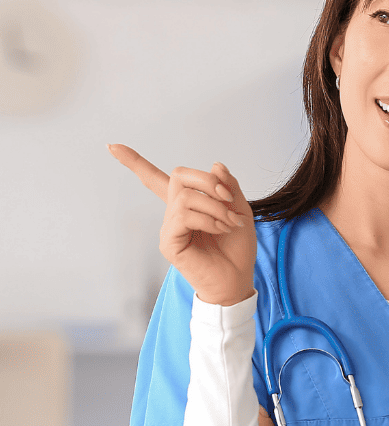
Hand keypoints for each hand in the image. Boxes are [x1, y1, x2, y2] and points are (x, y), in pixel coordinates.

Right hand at [107, 143, 256, 305]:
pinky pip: (184, 217)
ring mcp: (168, 228)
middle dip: (207, 181)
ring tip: (229, 222)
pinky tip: (220, 229)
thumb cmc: (237, 248)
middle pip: (177, 176)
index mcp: (186, 205)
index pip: (155, 179)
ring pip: (184, 197)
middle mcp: (173, 214)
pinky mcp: (168, 243)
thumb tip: (215, 164)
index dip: (135, 162)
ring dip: (214, 206)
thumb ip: (229, 187)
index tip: (112, 146)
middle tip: (228, 198)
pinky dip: (207, 219)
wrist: (237, 279)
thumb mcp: (239, 210)